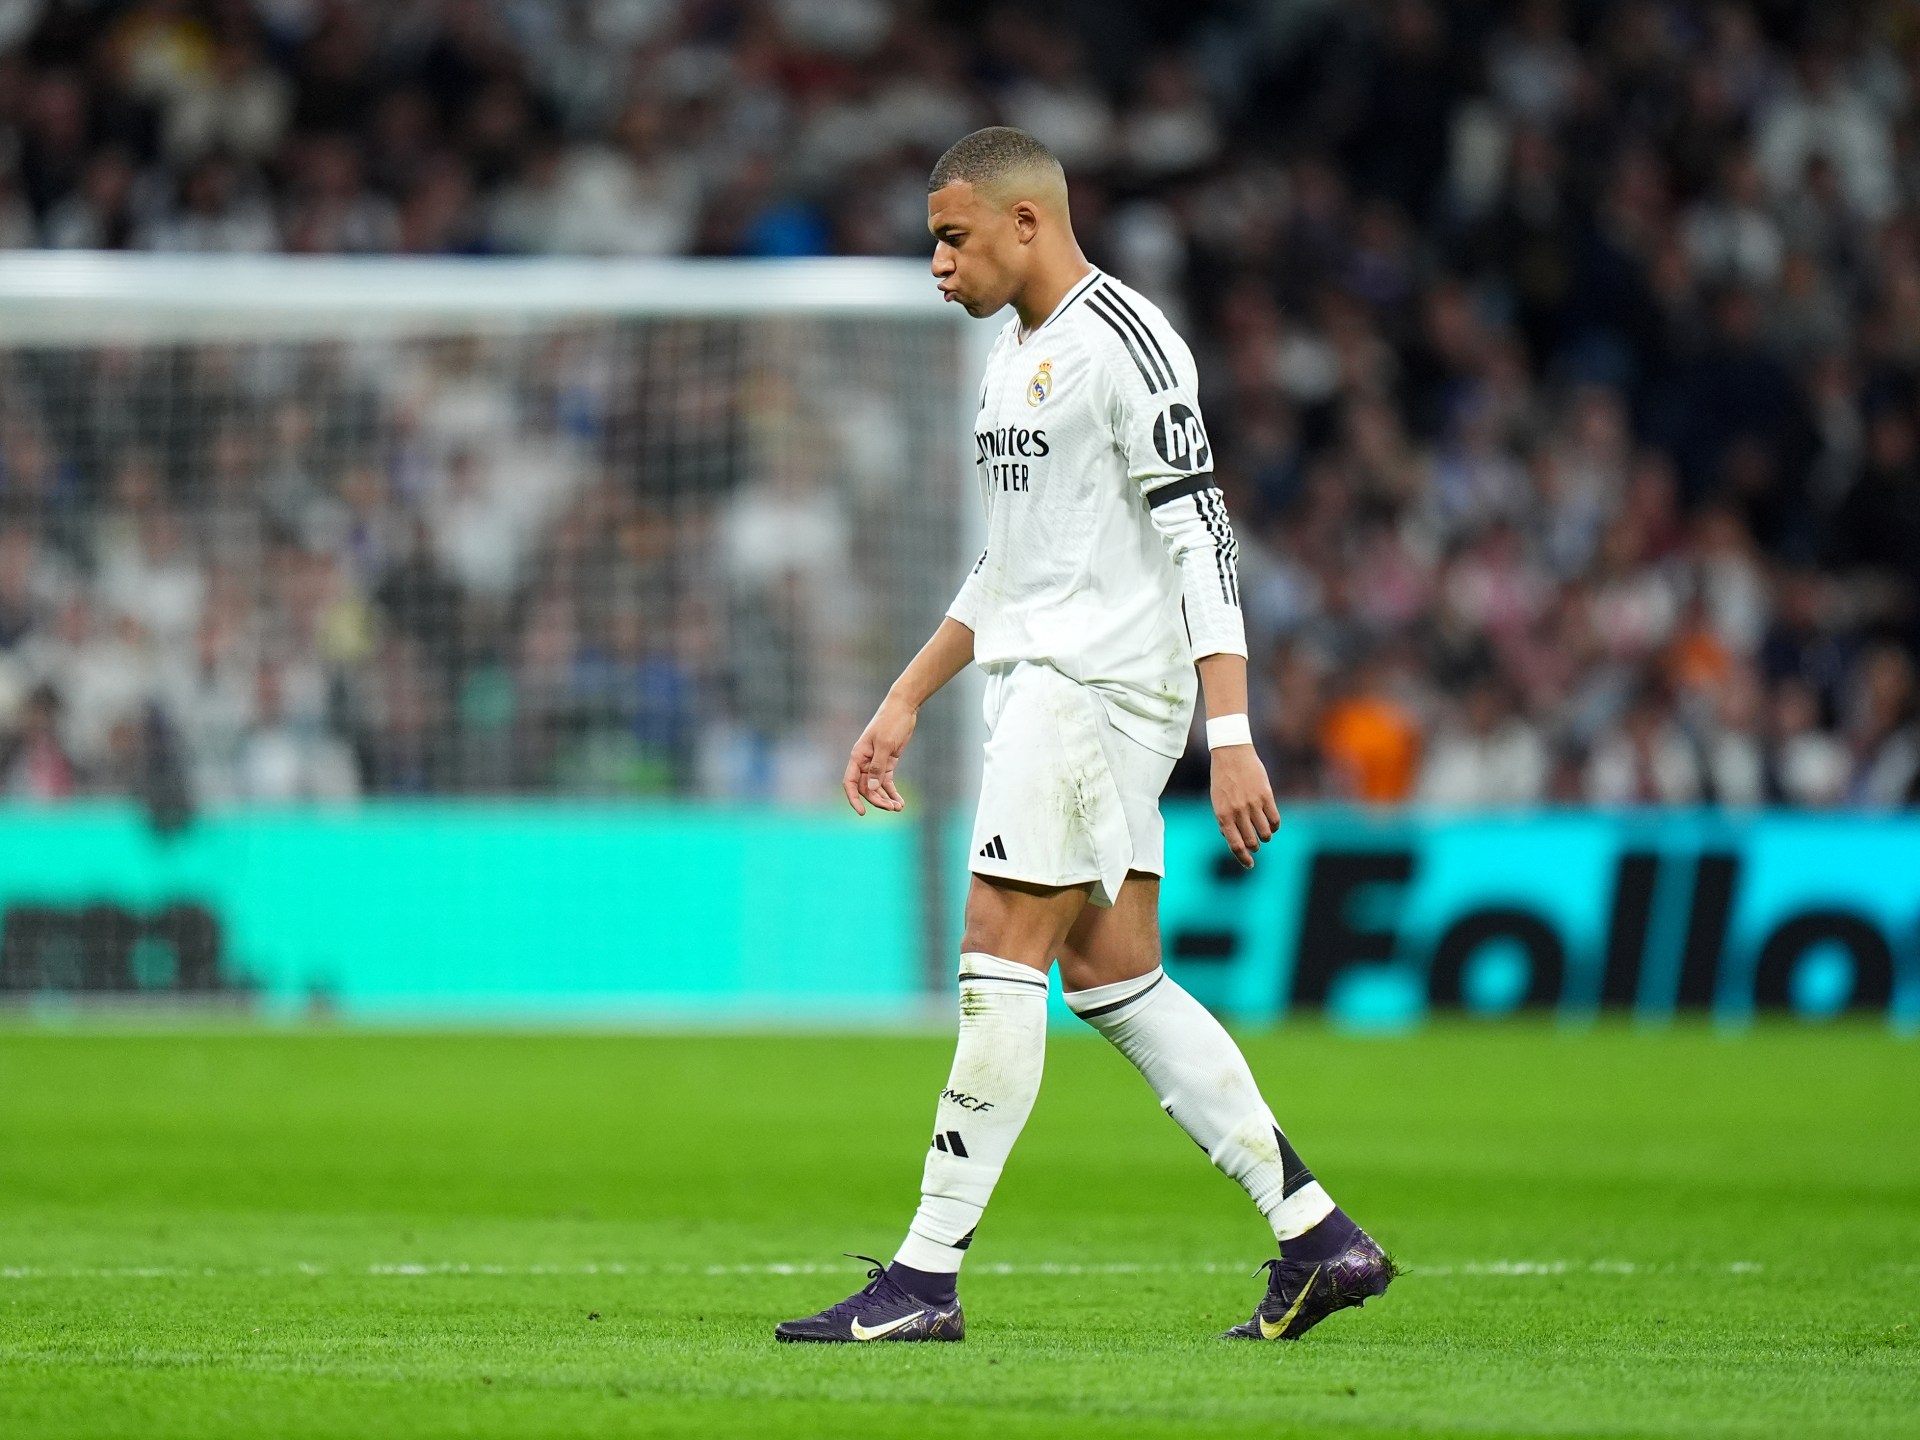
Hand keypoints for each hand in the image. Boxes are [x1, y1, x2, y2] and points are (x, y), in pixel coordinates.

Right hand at [843, 692, 917, 814]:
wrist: (903, 708)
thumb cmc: (891, 722)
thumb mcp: (885, 745)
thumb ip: (877, 767)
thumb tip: (870, 788)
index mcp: (858, 756)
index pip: (850, 782)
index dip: (854, 799)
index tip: (862, 813)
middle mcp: (864, 761)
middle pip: (865, 788)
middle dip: (877, 800)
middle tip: (892, 808)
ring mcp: (876, 762)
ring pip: (876, 787)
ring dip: (885, 799)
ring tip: (898, 807)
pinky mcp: (888, 762)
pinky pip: (887, 782)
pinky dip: (892, 792)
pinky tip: (900, 802)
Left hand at [1211, 744, 1280, 867]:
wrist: (1231, 753)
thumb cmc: (1223, 779)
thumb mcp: (1217, 801)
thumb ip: (1225, 821)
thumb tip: (1233, 840)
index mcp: (1223, 815)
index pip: (1235, 845)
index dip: (1243, 859)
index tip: (1249, 865)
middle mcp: (1238, 812)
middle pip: (1251, 842)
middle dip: (1254, 846)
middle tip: (1255, 843)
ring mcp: (1253, 804)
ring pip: (1265, 834)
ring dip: (1265, 837)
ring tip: (1263, 833)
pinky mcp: (1266, 796)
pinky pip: (1275, 820)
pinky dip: (1274, 826)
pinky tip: (1271, 824)